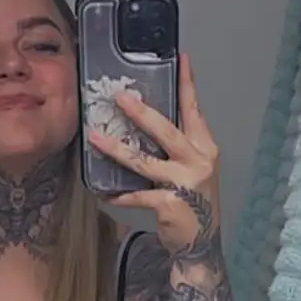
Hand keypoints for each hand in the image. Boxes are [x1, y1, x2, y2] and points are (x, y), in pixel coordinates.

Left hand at [88, 54, 220, 255]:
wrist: (202, 242)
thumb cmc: (194, 201)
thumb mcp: (194, 168)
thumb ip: (178, 146)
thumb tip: (147, 120)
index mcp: (205, 148)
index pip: (194, 110)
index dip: (187, 84)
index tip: (182, 58)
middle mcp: (198, 161)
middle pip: (167, 130)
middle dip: (141, 113)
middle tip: (119, 97)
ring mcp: (185, 183)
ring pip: (145, 162)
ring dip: (117, 150)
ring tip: (94, 138)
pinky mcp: (169, 204)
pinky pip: (137, 196)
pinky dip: (119, 196)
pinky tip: (103, 194)